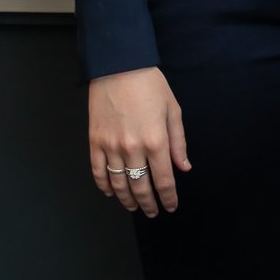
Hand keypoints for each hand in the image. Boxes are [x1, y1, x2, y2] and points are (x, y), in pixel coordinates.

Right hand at [87, 67, 189, 216]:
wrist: (118, 67)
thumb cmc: (149, 85)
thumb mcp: (172, 110)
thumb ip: (178, 142)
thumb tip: (183, 167)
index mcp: (156, 141)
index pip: (163, 180)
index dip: (168, 198)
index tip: (171, 206)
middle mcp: (133, 148)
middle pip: (141, 187)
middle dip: (148, 204)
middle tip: (152, 212)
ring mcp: (111, 146)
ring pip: (118, 184)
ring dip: (127, 199)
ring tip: (134, 206)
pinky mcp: (95, 142)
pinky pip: (98, 172)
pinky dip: (104, 186)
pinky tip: (111, 192)